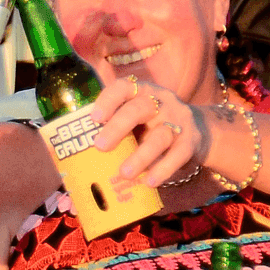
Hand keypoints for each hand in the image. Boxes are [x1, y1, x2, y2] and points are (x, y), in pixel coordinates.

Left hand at [91, 76, 209, 186]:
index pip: (125, 87)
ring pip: (160, 136)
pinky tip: (149, 182)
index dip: (108, 99)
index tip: (94, 117)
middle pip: (139, 109)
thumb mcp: (133, 120)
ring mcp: (179, 120)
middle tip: (100, 146)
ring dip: (140, 156)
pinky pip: (178, 155)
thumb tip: (70, 152)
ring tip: (124, 173)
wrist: (198, 131)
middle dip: (117, 127)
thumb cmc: (151, 126)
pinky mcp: (191, 141)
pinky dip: (163, 169)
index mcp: (142, 93)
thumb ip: (111, 128)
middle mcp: (162, 102)